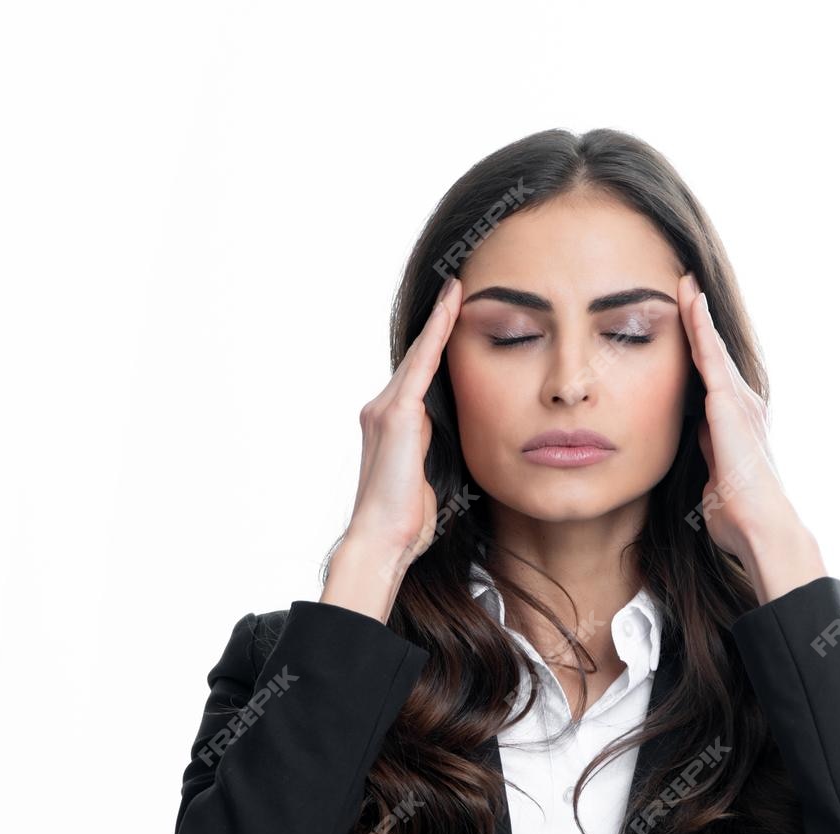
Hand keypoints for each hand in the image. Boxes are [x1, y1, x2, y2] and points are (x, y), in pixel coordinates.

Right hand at [324, 276, 463, 620]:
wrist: (382, 540)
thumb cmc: (406, 522)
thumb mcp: (430, 479)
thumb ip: (437, 452)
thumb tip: (459, 442)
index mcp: (391, 427)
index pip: (417, 377)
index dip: (434, 347)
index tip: (452, 318)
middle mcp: (381, 411)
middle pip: (415, 359)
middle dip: (436, 324)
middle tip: (455, 287)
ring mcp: (384, 410)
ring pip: (418, 356)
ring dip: (438, 321)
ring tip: (456, 289)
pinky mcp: (396, 416)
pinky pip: (421, 366)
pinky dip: (436, 336)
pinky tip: (451, 310)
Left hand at [677, 273, 826, 602]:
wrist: (761, 528)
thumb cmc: (738, 518)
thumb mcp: (714, 482)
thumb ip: (707, 458)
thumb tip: (698, 445)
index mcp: (733, 424)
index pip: (708, 378)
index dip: (697, 349)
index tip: (683, 323)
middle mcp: (741, 406)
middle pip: (711, 355)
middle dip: (698, 320)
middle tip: (684, 284)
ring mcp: (737, 402)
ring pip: (711, 348)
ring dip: (698, 314)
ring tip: (684, 282)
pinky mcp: (728, 404)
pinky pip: (710, 357)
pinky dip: (700, 328)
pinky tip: (690, 302)